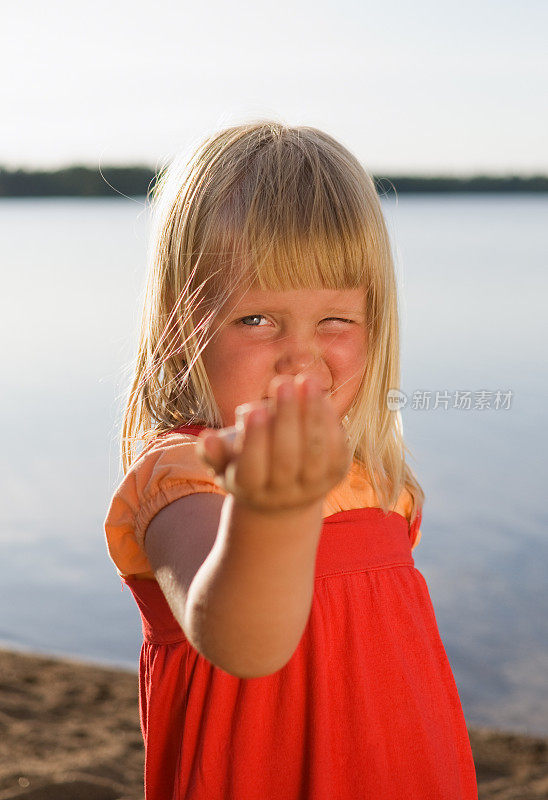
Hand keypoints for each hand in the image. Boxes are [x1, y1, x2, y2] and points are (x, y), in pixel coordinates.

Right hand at [196, 375, 352, 513]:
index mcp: (249, 489)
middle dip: (286, 419)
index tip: (254, 410)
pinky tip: (321, 397)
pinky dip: (330, 423)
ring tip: (307, 381)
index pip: (251, 469)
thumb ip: (214, 451)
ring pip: (315, 455)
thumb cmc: (245, 466)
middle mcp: (282, 493)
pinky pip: (336, 451)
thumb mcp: (224, 464)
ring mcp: (311, 487)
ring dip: (312, 416)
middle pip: (286, 460)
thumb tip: (207, 438)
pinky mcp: (335, 476)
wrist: (284, 496)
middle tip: (282, 382)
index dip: (254, 440)